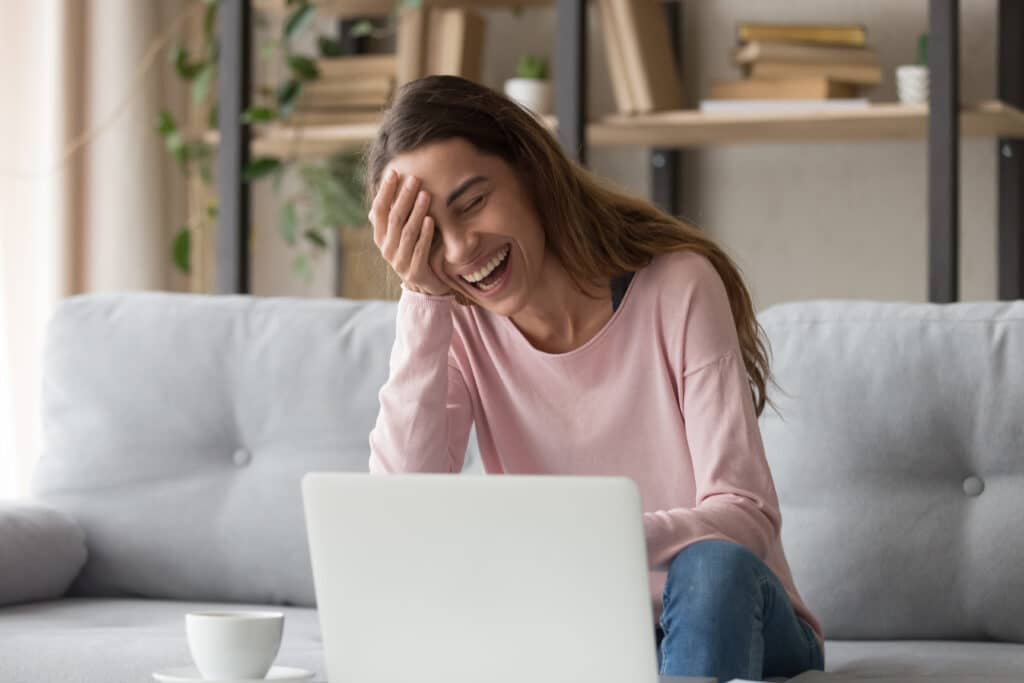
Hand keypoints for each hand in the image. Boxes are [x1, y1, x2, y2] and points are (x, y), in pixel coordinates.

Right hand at [369, 169, 450, 296]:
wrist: (426, 285)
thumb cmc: (414, 251)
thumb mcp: (402, 233)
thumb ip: (395, 214)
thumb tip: (390, 182)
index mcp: (380, 237)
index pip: (379, 210)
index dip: (385, 191)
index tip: (395, 172)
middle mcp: (386, 249)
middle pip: (394, 218)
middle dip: (404, 197)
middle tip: (415, 179)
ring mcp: (399, 262)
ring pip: (407, 232)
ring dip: (417, 212)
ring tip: (426, 195)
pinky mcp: (414, 271)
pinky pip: (420, 250)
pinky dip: (425, 234)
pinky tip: (431, 220)